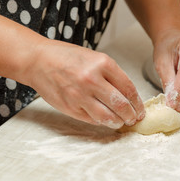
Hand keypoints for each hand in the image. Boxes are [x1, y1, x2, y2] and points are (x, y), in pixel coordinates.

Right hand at [26, 39, 144, 128]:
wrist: (38, 61)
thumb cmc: (68, 57)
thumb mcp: (95, 58)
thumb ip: (112, 76)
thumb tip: (129, 97)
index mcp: (102, 64)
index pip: (129, 89)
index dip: (138, 103)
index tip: (140, 109)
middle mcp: (92, 80)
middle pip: (121, 106)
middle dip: (131, 116)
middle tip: (134, 119)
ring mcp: (79, 95)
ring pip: (107, 117)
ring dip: (118, 122)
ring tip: (121, 122)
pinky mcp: (70, 107)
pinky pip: (92, 120)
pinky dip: (102, 122)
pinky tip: (105, 119)